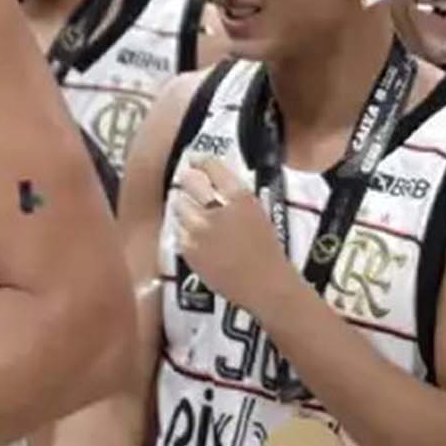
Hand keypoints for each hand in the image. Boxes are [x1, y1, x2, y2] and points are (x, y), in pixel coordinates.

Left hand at [172, 159, 294, 316]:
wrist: (265, 285)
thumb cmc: (268, 251)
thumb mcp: (257, 213)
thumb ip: (235, 197)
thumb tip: (216, 184)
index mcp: (240, 197)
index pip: (212, 167)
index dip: (201, 161)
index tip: (196, 160)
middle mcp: (216, 210)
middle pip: (190, 181)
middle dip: (188, 179)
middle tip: (188, 181)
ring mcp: (199, 230)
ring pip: (178, 205)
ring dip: (184, 205)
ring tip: (191, 211)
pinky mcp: (188, 249)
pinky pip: (177, 230)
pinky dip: (183, 230)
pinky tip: (193, 235)